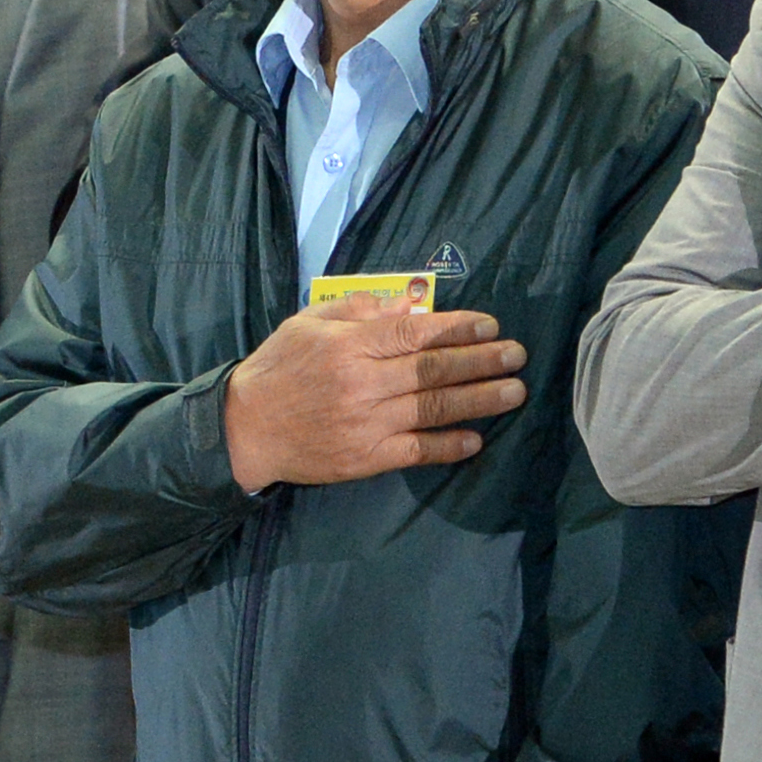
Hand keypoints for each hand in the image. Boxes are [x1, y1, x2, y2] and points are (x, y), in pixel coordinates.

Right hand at [221, 294, 527, 493]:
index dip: (458, 329)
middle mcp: (363, 384)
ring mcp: (366, 424)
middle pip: (434, 370)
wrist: (245, 429)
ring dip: (479, 400)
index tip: (489, 326)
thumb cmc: (277, 368)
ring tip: (514, 392)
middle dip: (481, 361)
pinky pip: (416, 450)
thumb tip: (408, 303)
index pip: (415, 333)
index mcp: (349, 346)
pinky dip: (449, 445)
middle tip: (517, 355)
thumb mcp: (307, 323)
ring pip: (434, 409)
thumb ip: (358, 310)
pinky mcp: (365, 458)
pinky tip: (476, 439)